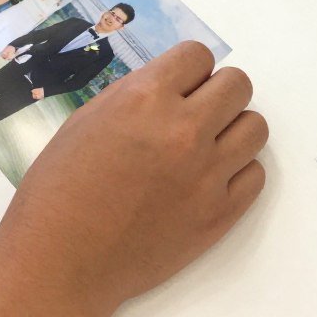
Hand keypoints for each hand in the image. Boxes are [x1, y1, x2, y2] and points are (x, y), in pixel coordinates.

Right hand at [0, 42, 266, 316]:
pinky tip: (210, 179)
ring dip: (234, 130)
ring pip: (256, 126)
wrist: (60, 261)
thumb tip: (175, 84)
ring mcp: (207, 173)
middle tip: (198, 113)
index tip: (181, 87)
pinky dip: (238, 173)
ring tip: (208, 146)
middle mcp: (184, 129)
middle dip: (218, 93)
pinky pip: (256, 174)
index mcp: (145, 99)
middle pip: (238, 84)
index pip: (199, 55)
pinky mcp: (220, 213)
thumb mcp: (87, 120)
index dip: (189, 71)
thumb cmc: (60, 190)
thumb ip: (137, 94)